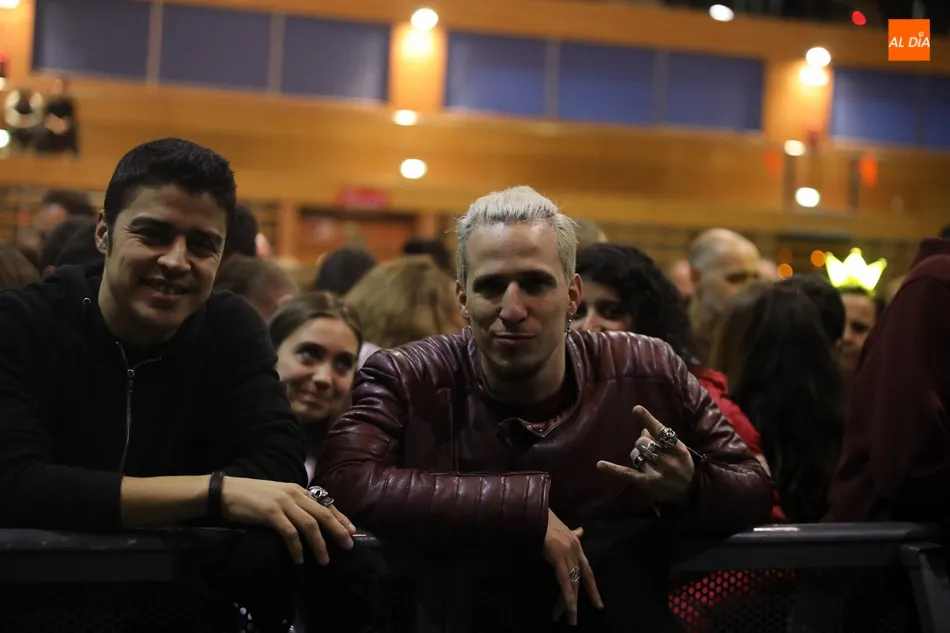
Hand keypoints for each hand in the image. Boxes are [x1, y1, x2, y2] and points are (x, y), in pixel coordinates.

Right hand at [220, 477, 356, 564]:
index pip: (325, 504)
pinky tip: (299, 560)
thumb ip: (294, 504)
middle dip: (338, 531)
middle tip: (348, 546)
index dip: (341, 518)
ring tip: (325, 560)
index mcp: (297, 490)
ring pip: (310, 525)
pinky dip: (297, 548)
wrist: (226, 492)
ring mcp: (283, 503)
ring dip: (320, 544)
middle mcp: (294, 494)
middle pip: (323, 514)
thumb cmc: (251, 496)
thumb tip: (310, 520)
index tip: (352, 531)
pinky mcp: (271, 513)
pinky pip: (289, 533)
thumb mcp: (278, 496)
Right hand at [542, 509, 602, 625]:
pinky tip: (569, 608)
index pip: (587, 568)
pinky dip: (568, 596)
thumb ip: (572, 532)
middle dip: (589, 594)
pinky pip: (564, 581)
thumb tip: (581, 530)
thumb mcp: (562, 527)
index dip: (592, 585)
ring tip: (571, 618)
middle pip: (582, 578)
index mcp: (576, 544)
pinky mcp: (559, 557)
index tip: (597, 600)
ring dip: (571, 603)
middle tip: (594, 609)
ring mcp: (568, 554)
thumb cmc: (544, 519)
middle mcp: (575, 549)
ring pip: (572, 583)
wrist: (535, 512)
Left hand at [597, 405, 694, 504]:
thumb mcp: (680, 450)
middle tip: (650, 448)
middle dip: (642, 441)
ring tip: (648, 461)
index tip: (636, 409)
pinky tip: (600, 465)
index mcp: (679, 450)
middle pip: (643, 442)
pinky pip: (627, 474)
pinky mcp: (646, 484)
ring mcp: (656, 474)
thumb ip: (664, 438)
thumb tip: (643, 428)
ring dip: (638, 454)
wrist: (690, 494)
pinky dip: (613, 469)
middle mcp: (668, 461)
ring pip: (635, 454)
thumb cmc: (684, 467)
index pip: (661, 432)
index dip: (648, 419)